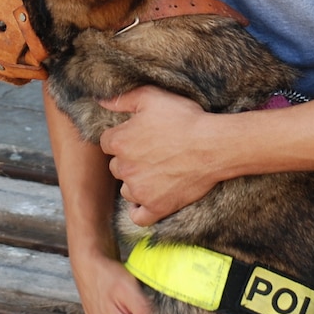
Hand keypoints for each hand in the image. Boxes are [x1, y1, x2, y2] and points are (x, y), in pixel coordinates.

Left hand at [99, 86, 221, 224]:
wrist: (213, 146)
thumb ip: (122, 99)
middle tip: (151, 152)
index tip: (138, 136)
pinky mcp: (156, 207)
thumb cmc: (184, 119)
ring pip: (126, 189)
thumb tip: (101, 101)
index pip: (107, 143)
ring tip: (155, 172)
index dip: (122, 138)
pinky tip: (148, 199)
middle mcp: (125, 168)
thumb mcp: (152, 97)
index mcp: (120, 142)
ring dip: (135, 182)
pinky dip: (140, 210)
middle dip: (129, 160)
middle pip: (116, 166)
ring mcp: (140, 190)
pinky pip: (138, 216)